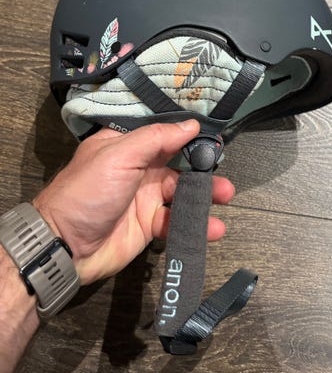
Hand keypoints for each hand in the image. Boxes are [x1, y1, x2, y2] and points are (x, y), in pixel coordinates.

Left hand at [33, 120, 233, 284]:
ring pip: (183, 192)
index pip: (163, 133)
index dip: (187, 133)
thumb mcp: (119, 156)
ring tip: (226, 195)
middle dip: (203, 165)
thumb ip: (156, 138)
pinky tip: (212, 228)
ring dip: (205, 194)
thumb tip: (191, 125)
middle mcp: (138, 168)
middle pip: (178, 162)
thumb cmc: (86, 192)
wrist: (65, 247)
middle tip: (222, 166)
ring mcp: (144, 197)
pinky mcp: (149, 224)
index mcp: (127, 145)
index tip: (212, 133)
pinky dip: (197, 225)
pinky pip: (178, 222)